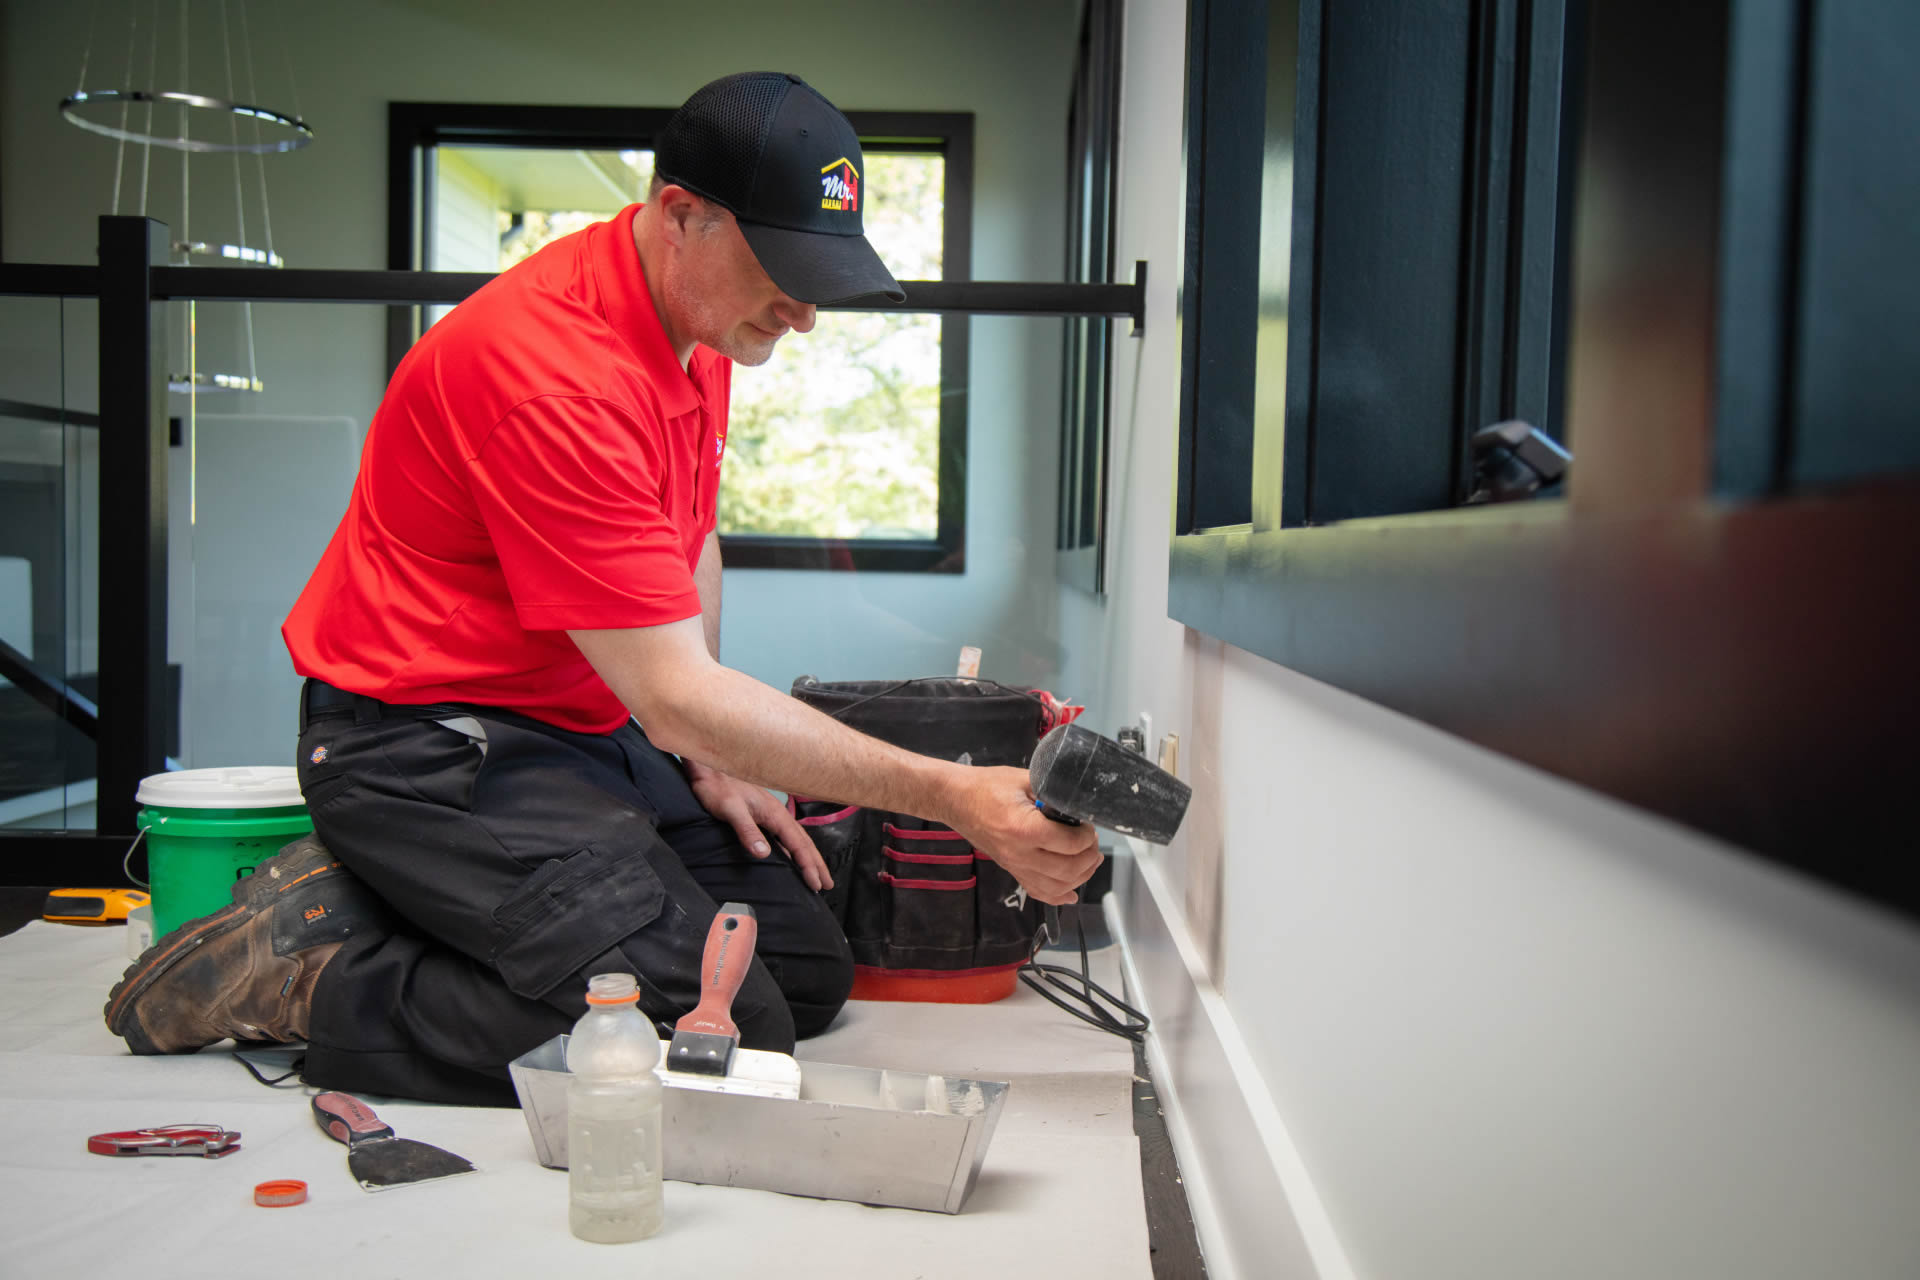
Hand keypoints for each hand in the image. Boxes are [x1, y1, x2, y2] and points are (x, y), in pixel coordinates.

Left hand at [682, 759, 833, 891]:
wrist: (708, 770)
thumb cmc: (717, 787)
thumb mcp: (730, 809)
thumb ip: (747, 830)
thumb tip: (764, 853)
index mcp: (774, 814)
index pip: (798, 844)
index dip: (808, 865)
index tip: (816, 884)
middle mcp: (777, 814)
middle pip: (804, 843)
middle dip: (817, 864)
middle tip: (828, 884)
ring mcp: (771, 815)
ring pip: (796, 840)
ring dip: (808, 858)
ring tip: (817, 874)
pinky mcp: (762, 816)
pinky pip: (785, 837)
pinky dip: (794, 850)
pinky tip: (792, 859)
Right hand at [945, 766, 1102, 905]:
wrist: (956, 800)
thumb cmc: (987, 785)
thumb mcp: (1024, 778)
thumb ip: (1053, 790)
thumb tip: (1079, 800)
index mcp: (1024, 828)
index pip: (1069, 843)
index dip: (1088, 836)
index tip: (1090, 826)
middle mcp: (1019, 853)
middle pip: (1067, 870)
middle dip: (1089, 858)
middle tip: (1093, 843)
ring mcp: (1014, 866)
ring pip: (1056, 887)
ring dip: (1080, 877)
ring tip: (1089, 861)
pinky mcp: (1011, 870)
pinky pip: (1038, 892)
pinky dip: (1058, 895)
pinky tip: (1071, 891)